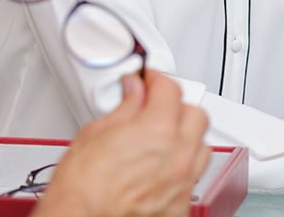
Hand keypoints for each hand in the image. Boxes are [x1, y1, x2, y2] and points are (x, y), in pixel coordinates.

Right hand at [36, 71, 210, 216]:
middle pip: (195, 115)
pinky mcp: (180, 206)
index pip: (171, 89)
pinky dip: (181, 168)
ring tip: (164, 137)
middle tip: (156, 106)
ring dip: (186, 137)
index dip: (156, 79)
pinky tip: (162, 167)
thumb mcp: (96, 132)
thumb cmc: (82, 187)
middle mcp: (178, 155)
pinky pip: (192, 178)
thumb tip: (134, 92)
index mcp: (158, 129)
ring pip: (201, 146)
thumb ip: (125, 107)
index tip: (148, 81)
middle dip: (176, 106)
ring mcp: (182, 182)